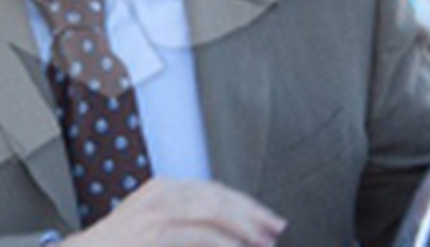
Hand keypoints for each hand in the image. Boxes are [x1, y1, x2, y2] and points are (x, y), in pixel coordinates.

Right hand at [62, 178, 286, 246]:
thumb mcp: (154, 228)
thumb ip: (185, 225)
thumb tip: (225, 236)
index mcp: (164, 188)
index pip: (215, 190)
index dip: (245, 204)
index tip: (268, 219)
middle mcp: (162, 192)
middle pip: (219, 196)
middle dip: (252, 213)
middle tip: (276, 229)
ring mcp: (156, 210)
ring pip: (213, 211)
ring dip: (244, 228)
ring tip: (263, 242)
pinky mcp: (154, 231)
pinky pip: (199, 234)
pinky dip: (223, 243)